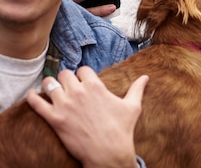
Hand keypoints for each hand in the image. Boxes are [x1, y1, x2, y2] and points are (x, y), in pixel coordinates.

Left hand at [27, 67, 148, 167]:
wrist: (108, 152)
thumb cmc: (122, 130)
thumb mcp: (132, 106)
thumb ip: (137, 89)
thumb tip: (146, 78)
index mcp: (96, 86)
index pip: (83, 69)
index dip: (83, 75)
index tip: (83, 81)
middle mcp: (79, 92)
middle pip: (65, 74)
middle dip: (66, 79)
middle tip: (68, 86)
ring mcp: (65, 105)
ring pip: (50, 84)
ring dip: (50, 85)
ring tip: (52, 89)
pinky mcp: (55, 119)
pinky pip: (37, 103)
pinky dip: (33, 97)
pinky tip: (32, 94)